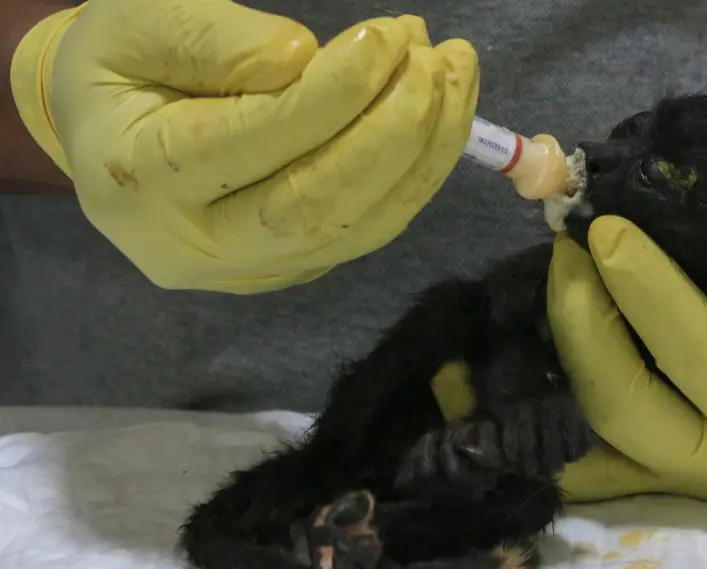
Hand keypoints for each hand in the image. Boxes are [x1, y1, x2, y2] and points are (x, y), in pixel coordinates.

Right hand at [10, 0, 477, 292]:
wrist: (112, 139)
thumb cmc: (120, 68)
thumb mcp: (135, 23)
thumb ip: (210, 39)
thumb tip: (304, 59)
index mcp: (137, 176)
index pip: (254, 141)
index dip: (334, 92)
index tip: (388, 37)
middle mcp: (195, 245)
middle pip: (315, 205)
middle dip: (394, 129)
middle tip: (436, 58)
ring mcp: (250, 269)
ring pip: (357, 224)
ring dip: (425, 149)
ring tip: (456, 75)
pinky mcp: (295, 268)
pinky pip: (371, 228)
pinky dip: (420, 172)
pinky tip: (445, 115)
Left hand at [546, 215, 706, 504]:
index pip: (699, 354)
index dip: (647, 289)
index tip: (606, 227)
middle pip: (622, 406)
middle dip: (581, 322)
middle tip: (567, 246)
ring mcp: (675, 473)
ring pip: (586, 432)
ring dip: (555, 355)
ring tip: (555, 275)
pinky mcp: (650, 463)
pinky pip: (582, 442)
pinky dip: (548, 394)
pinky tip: (535, 331)